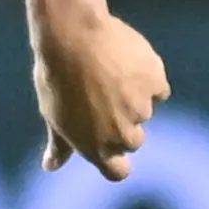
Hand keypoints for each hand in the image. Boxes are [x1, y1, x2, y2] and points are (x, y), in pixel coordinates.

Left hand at [33, 7, 169, 180]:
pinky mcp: (156, 83)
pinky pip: (157, 87)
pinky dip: (147, 78)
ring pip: (145, 109)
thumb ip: (60, 145)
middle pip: (133, 140)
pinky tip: (127, 63)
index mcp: (96, 148)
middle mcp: (123, 135)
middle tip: (103, 98)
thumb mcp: (52, 115)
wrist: (72, 36)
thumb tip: (51, 166)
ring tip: (109, 73)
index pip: (118, 172)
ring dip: (133, 96)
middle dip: (123, 124)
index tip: (109, 145)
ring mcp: (142, 109)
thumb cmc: (56, 76)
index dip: (116, 160)